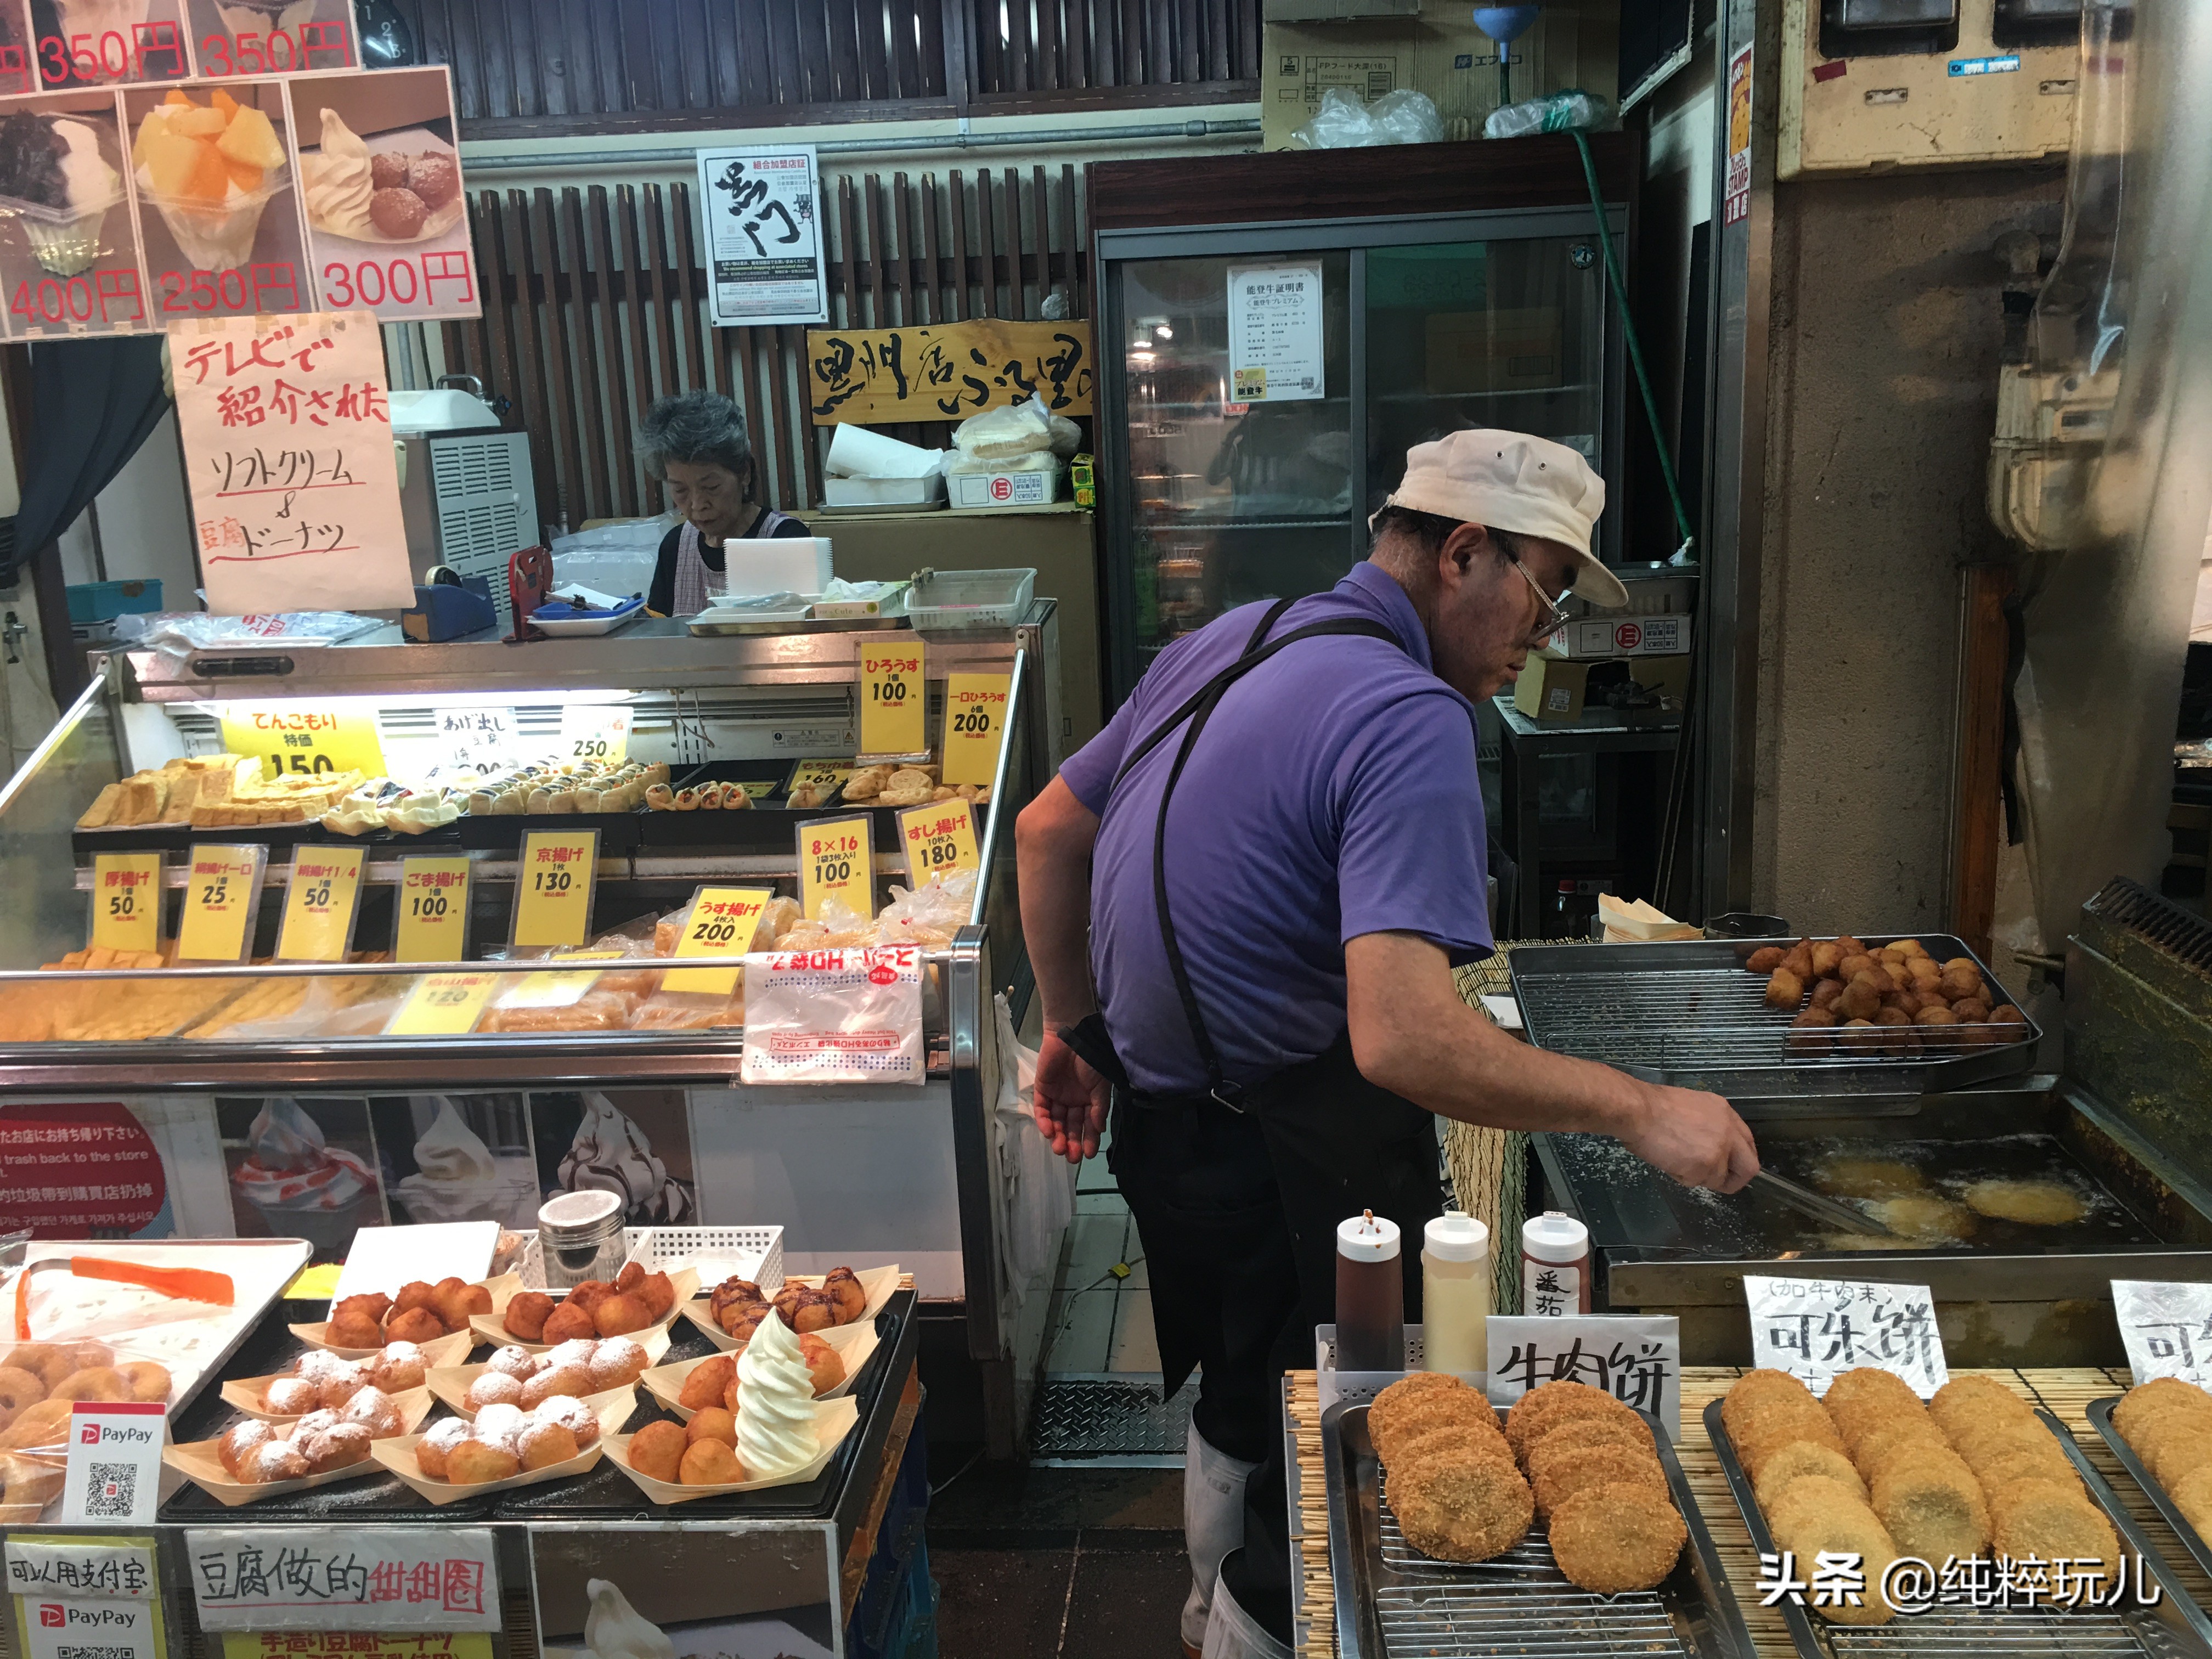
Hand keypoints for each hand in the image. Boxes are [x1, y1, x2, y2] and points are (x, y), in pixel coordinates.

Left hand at [1033, 1028, 1108, 1163]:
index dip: (1088, 1140)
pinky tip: (1049, 1132)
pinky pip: (1042, 1109)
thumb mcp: (1101, 1086)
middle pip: (1071, 1126)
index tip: (1088, 1155)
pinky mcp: (1042, 1090)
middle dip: (1072, 1142)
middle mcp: (1073, 1101)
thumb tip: (1099, 1130)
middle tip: (1072, 1158)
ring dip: (1058, 1136)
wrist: (1071, 1036)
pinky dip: (1044, 1122)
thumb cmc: (1091, 1060)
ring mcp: (1057, 1096)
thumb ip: (1099, 1108)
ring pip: (1056, 1121)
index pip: (1088, 1125)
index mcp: (1090, 1100)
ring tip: (1060, 1149)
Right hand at [1620, 1083, 1758, 1192]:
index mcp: (1724, 1113)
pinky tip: (1669, 1162)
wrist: (1638, 1111)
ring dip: (1698, 1176)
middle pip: (1748, 1167)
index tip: (1730, 1165)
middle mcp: (1728, 1131)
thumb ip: (1707, 1124)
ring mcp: (1719, 1151)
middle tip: (1718, 1181)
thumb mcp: (1690, 1105)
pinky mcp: (1705, 1166)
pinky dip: (1683, 1177)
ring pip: (1717, 1178)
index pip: (1747, 1141)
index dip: (1738, 1158)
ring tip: (1675, 1161)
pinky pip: (1698, 1182)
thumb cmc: (1652, 1106)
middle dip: (1734, 1179)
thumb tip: (1705, 1142)